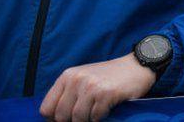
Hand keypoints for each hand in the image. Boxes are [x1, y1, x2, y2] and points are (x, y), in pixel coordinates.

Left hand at [39, 53, 155, 120]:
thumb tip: (54, 119)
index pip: (46, 108)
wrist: (138, 66)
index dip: (54, 118)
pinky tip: (108, 107)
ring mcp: (91, 86)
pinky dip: (101, 117)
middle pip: (61, 116)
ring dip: (89, 119)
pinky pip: (96, 117)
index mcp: (67, 76)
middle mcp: (77, 80)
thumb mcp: (84, 78)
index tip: (66, 118)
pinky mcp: (106, 94)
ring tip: (98, 109)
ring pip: (78, 119)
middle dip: (73, 120)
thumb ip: (67, 94)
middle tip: (87, 114)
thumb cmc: (109, 76)